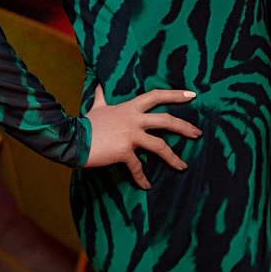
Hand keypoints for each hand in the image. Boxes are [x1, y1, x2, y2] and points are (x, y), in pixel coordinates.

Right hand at [82, 86, 198, 189]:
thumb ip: (101, 97)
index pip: (156, 96)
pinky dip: (142, 178)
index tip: (192, 95)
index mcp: (130, 108)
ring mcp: (130, 135)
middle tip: (198, 133)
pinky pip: (138, 167)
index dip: (175, 95)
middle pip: (166, 120)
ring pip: (160, 146)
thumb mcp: (96, 108)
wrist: (73, 140)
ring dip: (173, 157)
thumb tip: (99, 85)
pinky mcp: (124, 151)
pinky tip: (147, 186)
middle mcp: (133, 119)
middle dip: (184, 127)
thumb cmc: (86, 125)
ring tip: (183, 166)